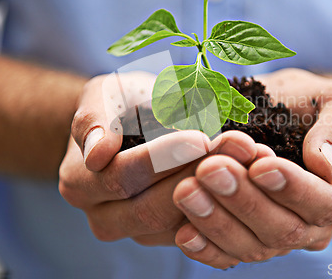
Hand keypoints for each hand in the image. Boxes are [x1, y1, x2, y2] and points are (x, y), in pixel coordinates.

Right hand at [59, 72, 262, 243]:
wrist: (131, 125)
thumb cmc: (120, 104)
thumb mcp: (104, 94)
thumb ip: (95, 117)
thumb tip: (98, 153)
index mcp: (80, 182)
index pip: (122, 177)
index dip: (162, 159)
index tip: (201, 137)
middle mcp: (103, 216)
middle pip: (152, 208)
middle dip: (199, 175)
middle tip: (239, 146)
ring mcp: (136, 231)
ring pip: (180, 224)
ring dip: (220, 191)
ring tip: (250, 157)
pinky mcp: (165, 236)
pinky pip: (196, 231)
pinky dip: (225, 204)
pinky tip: (250, 174)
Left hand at [172, 69, 331, 268]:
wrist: (283, 113)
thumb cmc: (313, 105)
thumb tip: (325, 164)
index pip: (326, 203)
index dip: (293, 189)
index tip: (261, 166)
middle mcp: (316, 225)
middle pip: (283, 228)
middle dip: (244, 200)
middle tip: (211, 170)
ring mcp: (280, 237)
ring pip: (252, 245)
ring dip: (217, 221)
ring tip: (188, 190)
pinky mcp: (247, 239)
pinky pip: (228, 254)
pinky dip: (206, 247)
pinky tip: (184, 232)